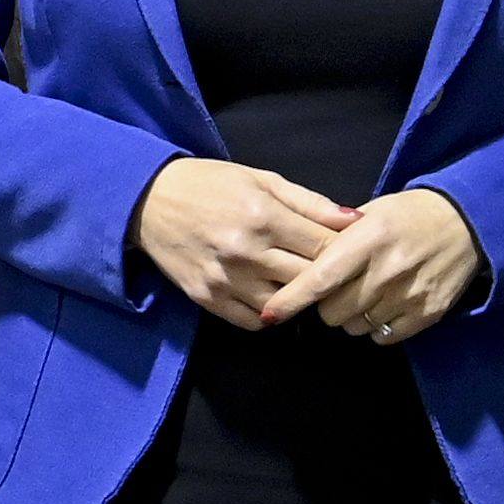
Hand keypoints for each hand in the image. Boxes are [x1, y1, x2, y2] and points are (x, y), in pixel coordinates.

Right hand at [131, 159, 354, 323]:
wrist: (148, 200)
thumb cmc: (210, 184)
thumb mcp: (262, 180)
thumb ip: (310, 202)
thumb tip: (355, 221)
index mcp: (263, 216)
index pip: (324, 247)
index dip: (344, 252)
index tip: (351, 252)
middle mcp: (246, 252)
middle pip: (308, 279)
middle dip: (327, 277)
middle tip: (335, 273)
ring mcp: (226, 280)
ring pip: (284, 306)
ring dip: (298, 298)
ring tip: (301, 285)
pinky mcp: (208, 299)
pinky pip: (254, 322)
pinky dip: (270, 315)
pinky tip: (271, 297)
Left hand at [260, 188, 483, 341]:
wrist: (468, 222)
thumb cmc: (409, 215)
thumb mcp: (371, 213)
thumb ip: (336, 238)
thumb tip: (298, 262)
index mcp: (367, 239)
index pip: (320, 278)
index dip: (292, 298)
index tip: (271, 312)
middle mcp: (387, 270)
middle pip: (333, 311)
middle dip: (327, 304)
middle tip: (339, 288)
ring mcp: (408, 295)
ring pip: (355, 326)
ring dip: (352, 316)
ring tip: (366, 292)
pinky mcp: (427, 314)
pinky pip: (383, 336)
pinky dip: (376, 326)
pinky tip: (385, 304)